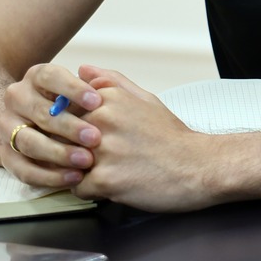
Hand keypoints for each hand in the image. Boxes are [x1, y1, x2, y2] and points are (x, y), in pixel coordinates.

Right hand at [0, 63, 103, 188]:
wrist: (38, 122)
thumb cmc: (74, 103)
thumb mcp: (85, 89)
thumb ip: (97, 83)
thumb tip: (100, 80)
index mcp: (36, 77)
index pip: (50, 77)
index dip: (73, 89)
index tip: (97, 102)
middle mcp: (17, 98)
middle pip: (39, 112)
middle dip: (69, 127)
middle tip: (95, 138)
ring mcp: (7, 127)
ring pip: (28, 142)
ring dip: (58, 153)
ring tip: (86, 161)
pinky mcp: (6, 154)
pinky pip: (23, 169)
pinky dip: (49, 176)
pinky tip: (74, 177)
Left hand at [71, 64, 221, 212]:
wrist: (199, 167)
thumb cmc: (172, 137)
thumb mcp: (145, 99)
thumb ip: (112, 82)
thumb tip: (83, 70)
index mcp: (107, 99)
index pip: (64, 112)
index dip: (73, 127)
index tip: (92, 135)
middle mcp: (101, 122)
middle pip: (60, 139)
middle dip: (73, 150)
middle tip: (103, 156)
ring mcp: (101, 151)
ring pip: (66, 164)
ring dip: (80, 171)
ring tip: (109, 169)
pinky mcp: (104, 180)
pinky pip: (77, 188)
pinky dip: (92, 191)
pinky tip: (115, 183)